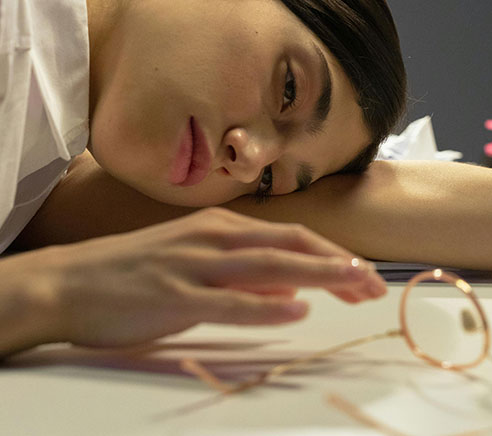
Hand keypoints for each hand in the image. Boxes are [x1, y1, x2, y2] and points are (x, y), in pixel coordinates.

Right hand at [1, 208, 385, 353]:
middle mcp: (215, 238)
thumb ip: (247, 272)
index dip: (334, 256)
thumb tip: (293, 285)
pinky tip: (296, 308)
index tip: (365, 277)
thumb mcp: (199, 262)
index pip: (294, 238)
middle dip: (340, 264)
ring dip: (320, 275)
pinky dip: (266, 304)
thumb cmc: (138, 271)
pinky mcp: (174, 296)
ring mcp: (195, 264)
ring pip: (270, 265)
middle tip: (375, 285)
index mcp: (224, 227)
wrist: (70, 281)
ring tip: (357, 286)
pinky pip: (229, 301)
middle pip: (292, 246)